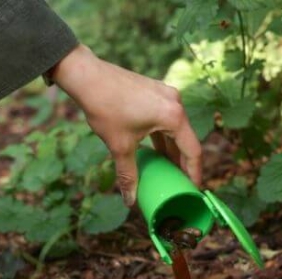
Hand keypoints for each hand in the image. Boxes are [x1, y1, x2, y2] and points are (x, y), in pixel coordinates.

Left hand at [49, 44, 201, 205]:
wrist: (87, 76)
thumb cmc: (105, 108)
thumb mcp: (120, 146)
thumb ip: (128, 175)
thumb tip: (130, 200)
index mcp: (173, 116)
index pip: (193, 151)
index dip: (194, 173)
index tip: (194, 189)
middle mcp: (175, 102)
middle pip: (185, 139)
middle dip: (182, 163)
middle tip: (180, 183)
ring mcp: (166, 94)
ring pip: (174, 129)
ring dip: (171, 150)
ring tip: (168, 170)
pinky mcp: (155, 91)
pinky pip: (165, 119)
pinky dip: (162, 136)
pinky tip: (156, 150)